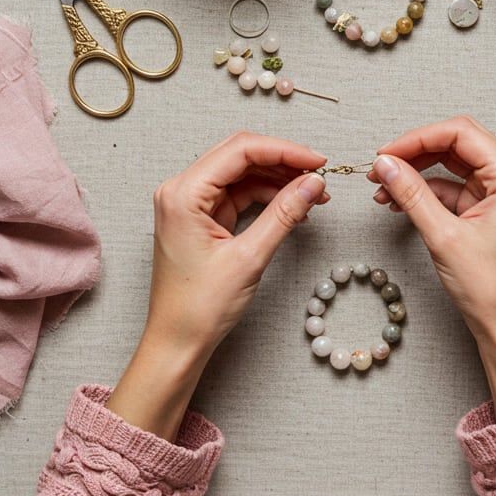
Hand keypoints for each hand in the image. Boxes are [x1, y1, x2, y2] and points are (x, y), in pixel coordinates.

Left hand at [107, 132, 326, 438]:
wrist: (176, 344)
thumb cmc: (199, 308)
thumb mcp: (249, 258)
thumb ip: (283, 214)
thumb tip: (312, 183)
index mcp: (183, 194)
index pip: (240, 150)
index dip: (284, 150)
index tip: (317, 162)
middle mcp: (181, 190)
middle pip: (239, 155)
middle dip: (283, 161)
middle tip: (319, 174)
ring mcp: (189, 203)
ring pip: (241, 173)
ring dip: (277, 178)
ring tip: (313, 193)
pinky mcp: (199, 217)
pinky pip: (237, 193)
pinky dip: (265, 195)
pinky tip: (292, 205)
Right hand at [370, 116, 495, 418]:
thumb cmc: (490, 289)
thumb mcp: (443, 235)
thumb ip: (411, 193)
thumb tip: (384, 164)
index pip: (461, 133)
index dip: (418, 138)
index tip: (386, 154)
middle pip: (457, 143)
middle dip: (415, 152)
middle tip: (381, 166)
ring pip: (452, 164)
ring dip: (417, 172)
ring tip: (383, 188)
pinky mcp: (489, 209)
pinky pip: (452, 187)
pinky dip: (425, 191)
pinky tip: (398, 201)